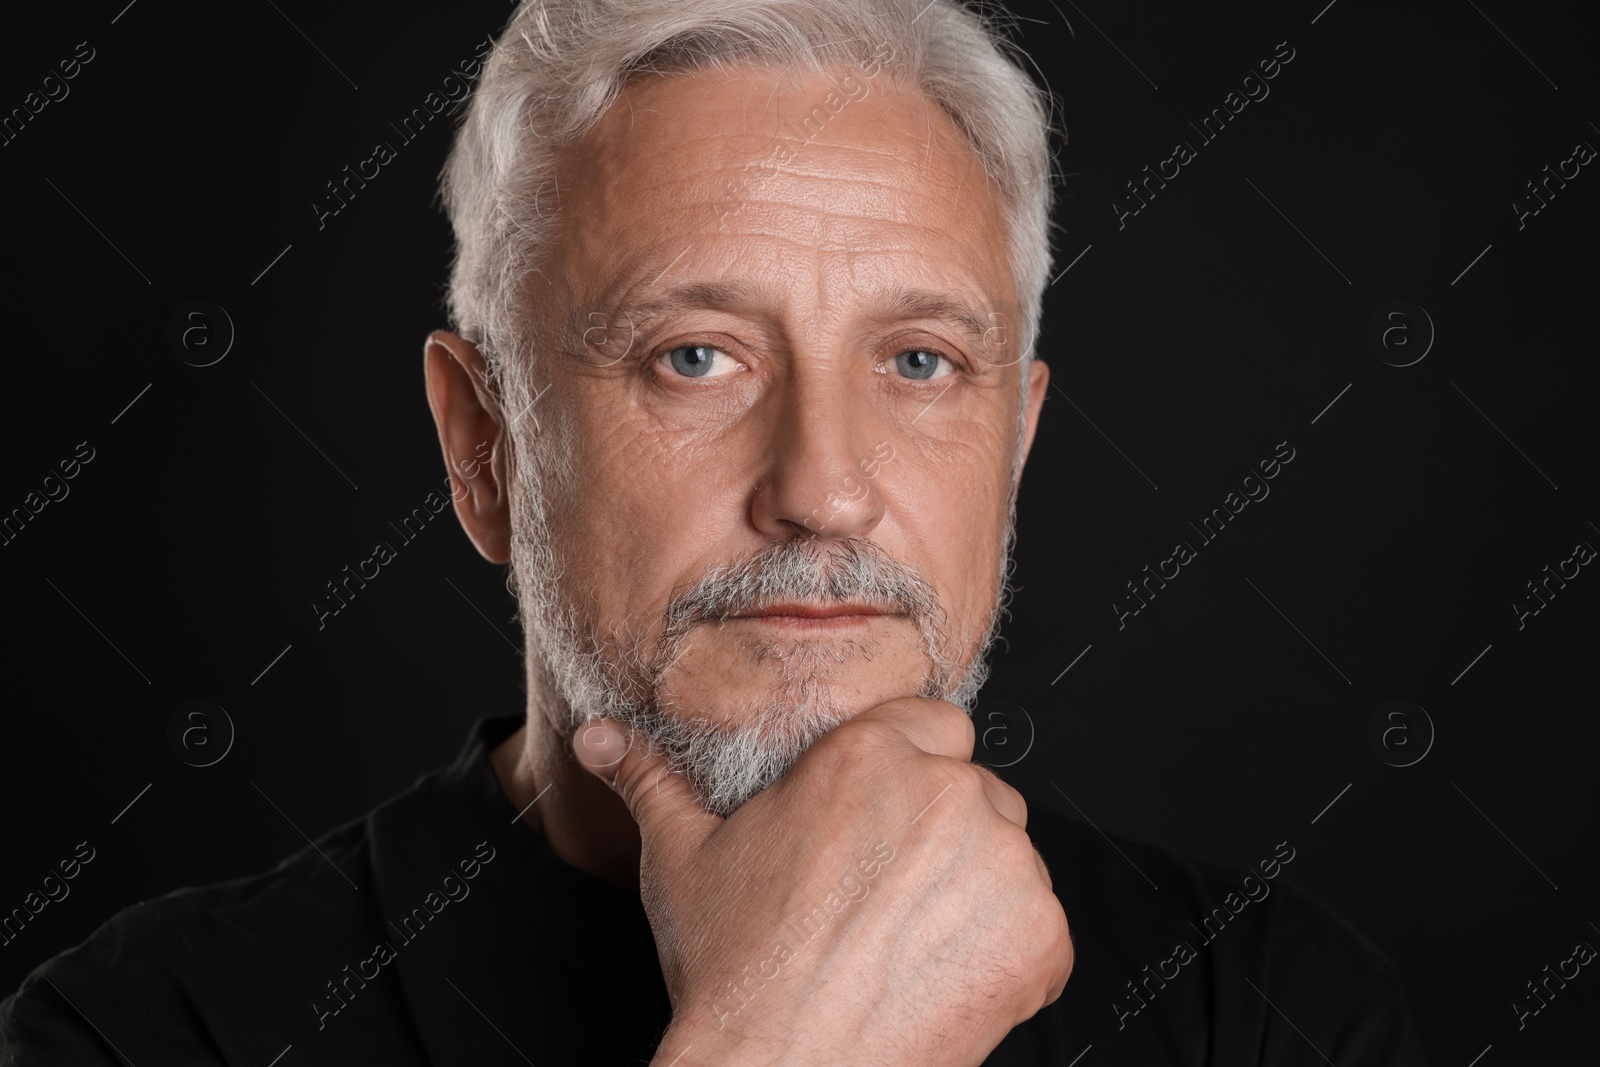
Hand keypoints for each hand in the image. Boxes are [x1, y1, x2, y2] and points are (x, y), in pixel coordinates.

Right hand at [573, 697, 1072, 1066]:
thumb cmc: (730, 968)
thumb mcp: (681, 858)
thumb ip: (650, 779)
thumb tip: (598, 738)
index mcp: (869, 755)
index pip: (935, 725)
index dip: (911, 773)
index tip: (885, 824)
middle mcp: (947, 794)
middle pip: (977, 790)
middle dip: (944, 833)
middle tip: (885, 899)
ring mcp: (1005, 865)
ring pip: (1011, 855)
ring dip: (976, 891)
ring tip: (904, 946)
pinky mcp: (1042, 936)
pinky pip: (1040, 927)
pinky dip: (1006, 955)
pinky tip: (938, 982)